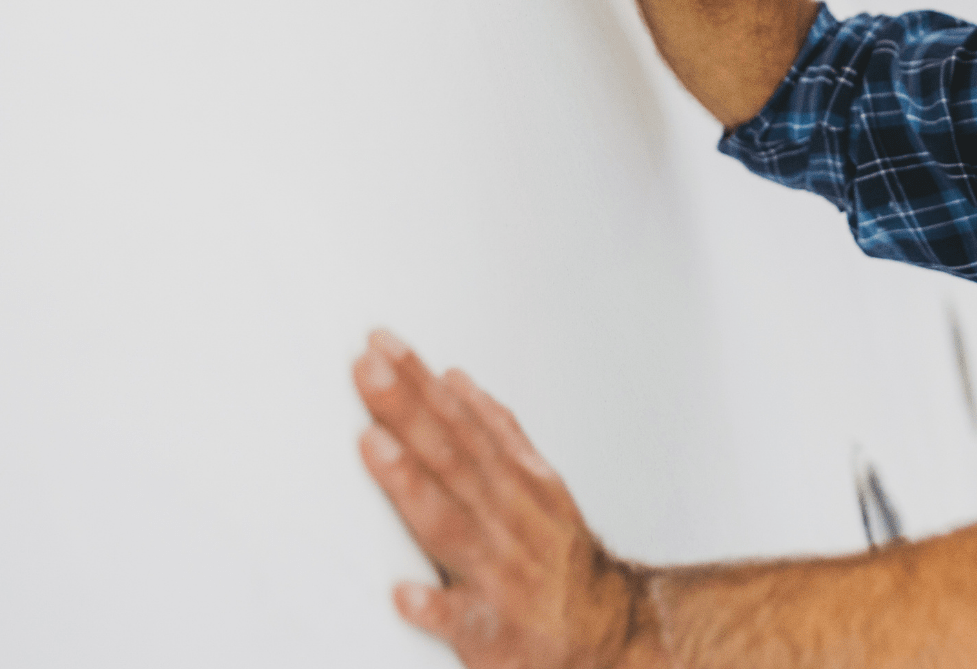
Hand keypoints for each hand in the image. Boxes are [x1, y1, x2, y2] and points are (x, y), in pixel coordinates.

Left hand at [353, 330, 651, 668]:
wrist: (608, 630)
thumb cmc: (556, 555)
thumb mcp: (539, 481)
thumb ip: (496, 430)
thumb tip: (454, 379)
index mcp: (512, 479)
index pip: (458, 420)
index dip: (418, 381)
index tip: (380, 345)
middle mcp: (504, 516)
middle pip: (449, 456)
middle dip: (407, 410)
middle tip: (369, 370)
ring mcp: (497, 572)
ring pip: (449, 523)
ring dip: (410, 484)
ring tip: (372, 445)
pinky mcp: (491, 630)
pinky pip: (462, 619)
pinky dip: (435, 605)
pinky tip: (403, 594)